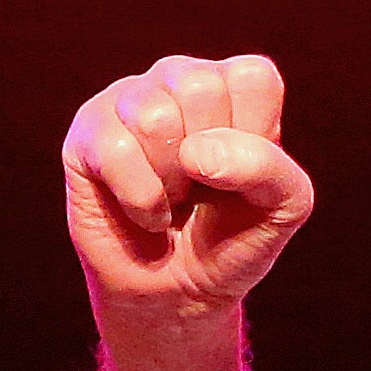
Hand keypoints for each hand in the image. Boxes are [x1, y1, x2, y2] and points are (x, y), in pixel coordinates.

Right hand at [63, 55, 312, 326]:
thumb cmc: (235, 240)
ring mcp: (128, 100)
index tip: (247, 174)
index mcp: (233, 87)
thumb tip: (198, 153)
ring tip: (174, 199)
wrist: (181, 293)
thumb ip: (270, 168)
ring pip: (152, 118)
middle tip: (204, 187)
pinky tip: (146, 212)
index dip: (258, 137)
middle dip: (210, 160)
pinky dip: (141, 200)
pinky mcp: (87, 131)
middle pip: (198, 87)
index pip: (255, 77)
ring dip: (172, 182)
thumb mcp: (282, 208)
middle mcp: (178, 80)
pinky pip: (114, 151)